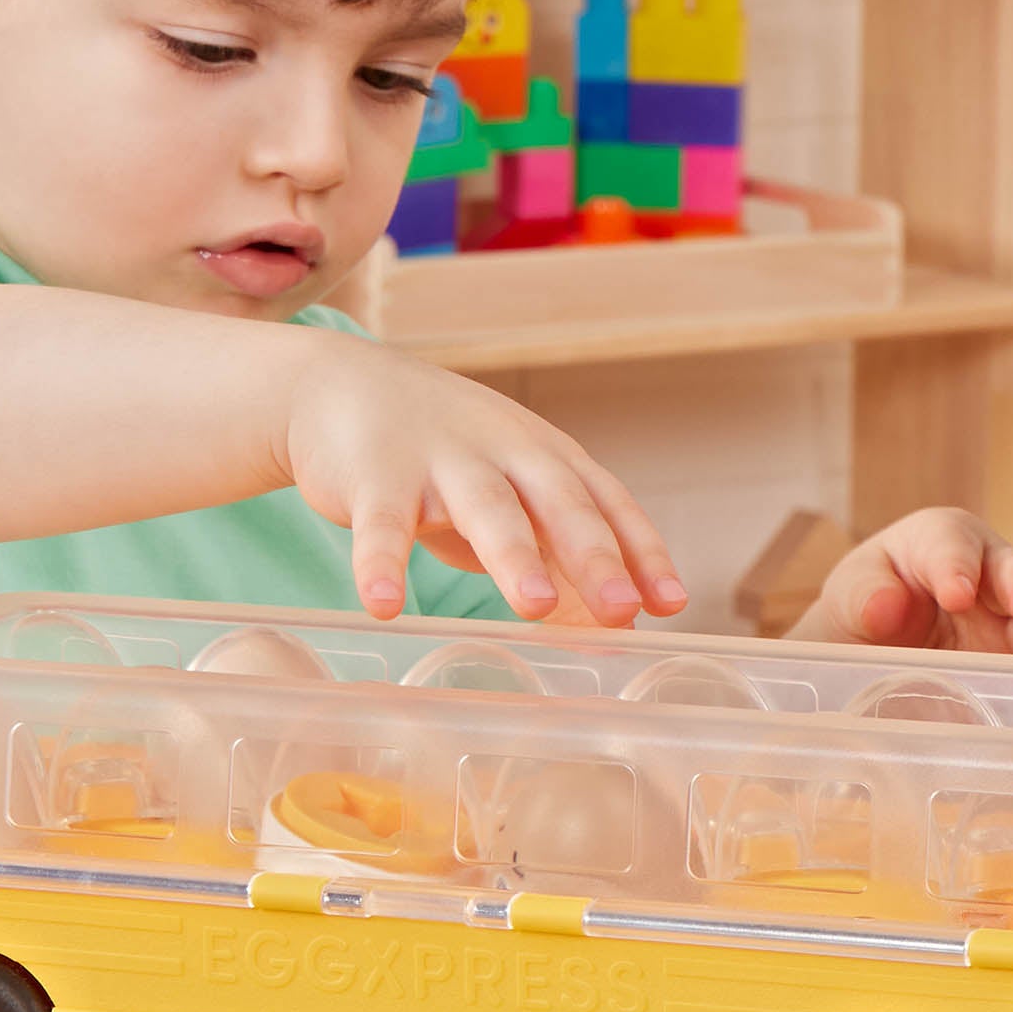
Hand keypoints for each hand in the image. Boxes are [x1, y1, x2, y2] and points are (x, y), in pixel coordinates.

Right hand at [281, 331, 685, 624]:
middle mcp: (505, 452)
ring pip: (484, 508)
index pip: (607, 503)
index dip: (642, 552)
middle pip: (558, 504)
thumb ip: (558, 554)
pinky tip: (384, 605)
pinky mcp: (374, 474)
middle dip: (594, 557)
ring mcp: (441, 459)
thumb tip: (615, 627)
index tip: (672, 604)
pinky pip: (380, 524)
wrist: (340, 385)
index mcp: (547, 457)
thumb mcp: (512, 494)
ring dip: (512, 556)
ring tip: (534, 607)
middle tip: (622, 609)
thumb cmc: (446, 456)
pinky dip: (380, 563)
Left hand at [787, 507, 1012, 655]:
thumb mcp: (848, 598)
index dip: (955, 567)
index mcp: (937, 541)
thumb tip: (886, 606)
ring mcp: (1008, 617)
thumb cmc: (864, 608)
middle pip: (1010, 570)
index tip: (957, 594)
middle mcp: (984, 570)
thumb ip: (862, 597)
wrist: (871, 654)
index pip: (949, 544)